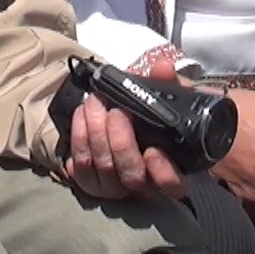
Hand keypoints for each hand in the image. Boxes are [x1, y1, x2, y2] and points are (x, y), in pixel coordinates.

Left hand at [64, 58, 188, 200]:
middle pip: (133, 176)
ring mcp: (118, 186)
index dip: (165, 174)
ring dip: (96, 135)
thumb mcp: (170, 95)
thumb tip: (162, 67)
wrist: (127, 117)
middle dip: (121, 143)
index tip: (153, 151)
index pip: (175, 186)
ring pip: (105, 171)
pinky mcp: (93, 182)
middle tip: (115, 112)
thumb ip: (170, 82)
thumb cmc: (155, 111)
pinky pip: (82, 169)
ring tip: (93, 103)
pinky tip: (81, 115)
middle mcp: (147, 183)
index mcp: (175, 166)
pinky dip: (79, 140)